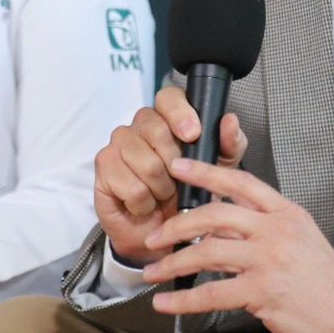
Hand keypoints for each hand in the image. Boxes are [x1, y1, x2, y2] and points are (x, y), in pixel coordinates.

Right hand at [94, 85, 247, 265]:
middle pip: (156, 129)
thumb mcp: (218, 171)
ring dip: (160, 188)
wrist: (164, 234)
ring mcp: (119, 142)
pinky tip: (143, 203)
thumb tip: (229, 121)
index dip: (180, 113)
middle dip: (174, 164)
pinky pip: (130, 185)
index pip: (169, 98)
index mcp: (169, 117)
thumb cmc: (188, 195)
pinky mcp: (104, 165)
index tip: (192, 135)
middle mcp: (141, 124)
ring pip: (146, 162)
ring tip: (160, 194)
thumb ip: (228, 145)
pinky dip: (143, 202)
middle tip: (177, 181)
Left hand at [141, 156, 333, 332]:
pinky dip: (183, 299)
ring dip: (172, 263)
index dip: (206, 172)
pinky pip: (211, 292)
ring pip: (206, 252)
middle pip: (214, 214)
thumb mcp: (300, 241)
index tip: (179, 166)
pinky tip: (167, 303)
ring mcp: (269, 260)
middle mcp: (276, 231)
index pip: (240, 182)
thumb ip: (262, 229)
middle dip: (176, 224)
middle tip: (154, 236)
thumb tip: (218, 228)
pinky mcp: (263, 292)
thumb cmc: (327, 285)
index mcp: (286, 214)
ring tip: (153, 272)